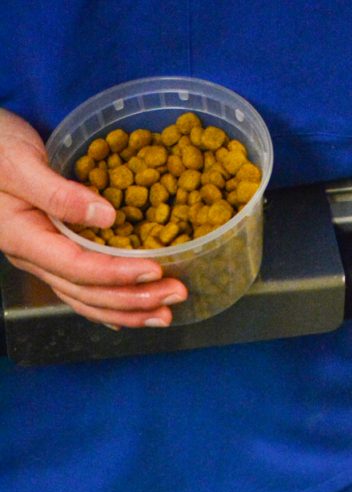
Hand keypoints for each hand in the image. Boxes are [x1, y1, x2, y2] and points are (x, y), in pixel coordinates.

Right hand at [0, 108, 186, 325]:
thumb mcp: (19, 160)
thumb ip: (58, 193)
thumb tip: (107, 217)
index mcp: (23, 238)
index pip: (78, 267)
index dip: (118, 274)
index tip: (155, 271)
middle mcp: (33, 258)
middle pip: (87, 292)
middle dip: (134, 299)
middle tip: (176, 295)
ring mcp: (41, 259)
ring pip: (87, 299)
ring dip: (129, 310)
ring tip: (166, 314)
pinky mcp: (51, 253)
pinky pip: (81, 290)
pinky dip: (109, 306)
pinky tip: (133, 315)